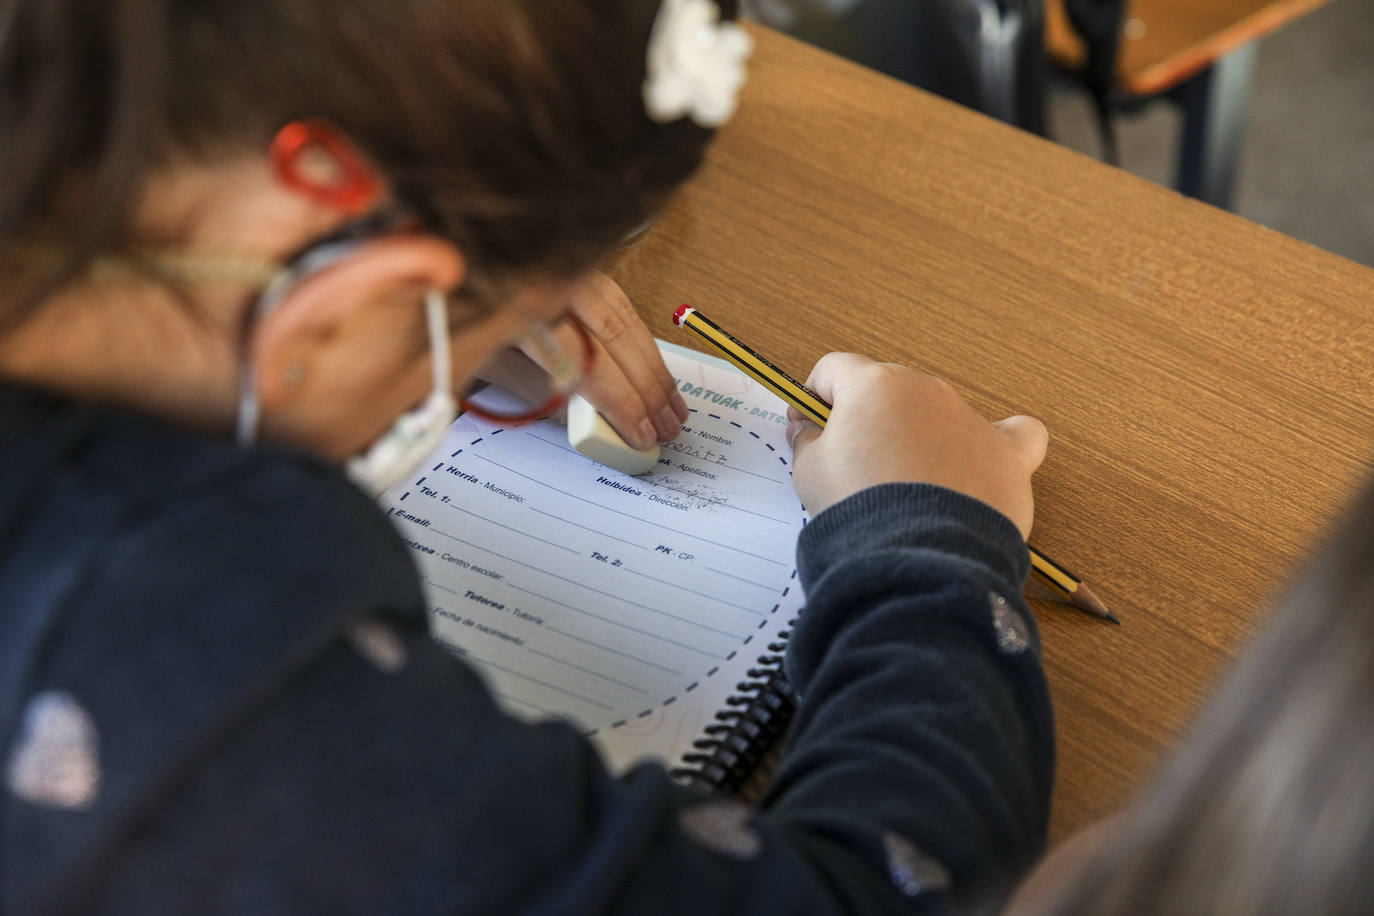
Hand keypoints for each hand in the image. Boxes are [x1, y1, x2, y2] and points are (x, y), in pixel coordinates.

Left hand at [473, 273, 688, 447]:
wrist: (452, 270)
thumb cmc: (458, 318)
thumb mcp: (484, 362)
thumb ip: (533, 387)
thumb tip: (583, 420)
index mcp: (521, 304)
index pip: (583, 359)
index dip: (618, 400)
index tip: (638, 432)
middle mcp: (554, 281)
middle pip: (613, 337)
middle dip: (645, 389)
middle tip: (666, 429)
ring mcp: (572, 273)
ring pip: (626, 321)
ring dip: (653, 369)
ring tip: (673, 409)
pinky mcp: (583, 273)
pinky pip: (623, 309)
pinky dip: (644, 345)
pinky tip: (658, 374)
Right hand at [786, 353, 1047, 538]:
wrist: (919, 554)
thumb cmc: (859, 507)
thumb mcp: (810, 473)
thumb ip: (807, 442)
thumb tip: (808, 429)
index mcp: (875, 384)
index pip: (836, 369)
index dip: (814, 396)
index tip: (807, 425)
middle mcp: (927, 390)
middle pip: (890, 390)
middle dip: (869, 419)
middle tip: (854, 465)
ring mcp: (971, 419)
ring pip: (941, 413)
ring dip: (921, 436)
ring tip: (909, 487)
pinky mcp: (1007, 455)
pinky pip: (1014, 435)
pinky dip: (997, 445)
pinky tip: (985, 462)